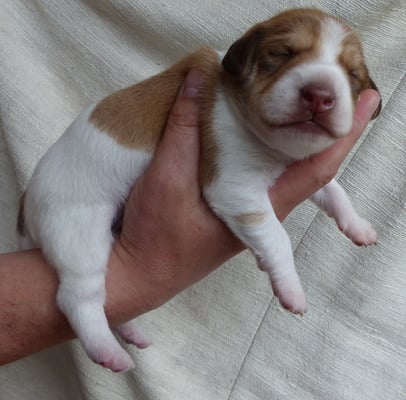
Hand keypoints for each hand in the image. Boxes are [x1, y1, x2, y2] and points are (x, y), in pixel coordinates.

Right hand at [112, 70, 380, 312]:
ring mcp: (247, 216)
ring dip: (309, 146)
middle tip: (353, 99)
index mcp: (255, 208)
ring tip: (320, 114)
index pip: (317, 171)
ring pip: (291, 178)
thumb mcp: (165, 176)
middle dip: (334, 137)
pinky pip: (268, 182)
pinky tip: (272, 142)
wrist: (138, 274)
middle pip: (313, 175)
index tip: (370, 104)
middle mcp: (261, 213)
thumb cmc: (153, 236)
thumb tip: (200, 79)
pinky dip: (280, 155)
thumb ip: (183, 128)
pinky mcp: (231, 214)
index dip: (345, 137)